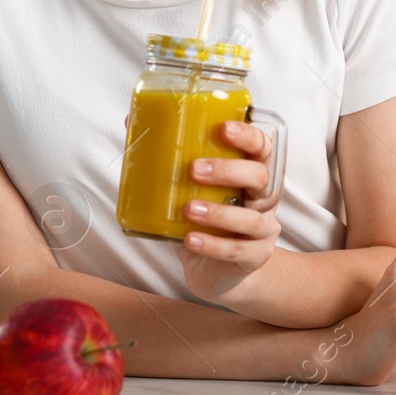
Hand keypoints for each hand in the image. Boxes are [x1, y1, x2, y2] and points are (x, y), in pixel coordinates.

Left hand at [174, 119, 282, 307]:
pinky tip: (190, 239)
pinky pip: (237, 250)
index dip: (248, 136)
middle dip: (227, 171)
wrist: (217, 271)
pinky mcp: (254, 257)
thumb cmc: (205, 223)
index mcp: (251, 175)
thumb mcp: (190, 191)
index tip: (223, 127)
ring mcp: (263, 230)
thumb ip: (170, 163)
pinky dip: (212, 244)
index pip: (262, 148)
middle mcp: (263, 200)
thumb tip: (132, 124)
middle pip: (260, 178)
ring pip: (251, 219)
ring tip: (188, 209)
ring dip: (218, 213)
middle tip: (194, 169)